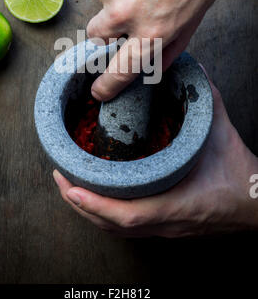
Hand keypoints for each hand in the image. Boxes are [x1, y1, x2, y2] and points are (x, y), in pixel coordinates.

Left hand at [53, 70, 257, 236]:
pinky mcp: (165, 228)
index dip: (97, 204)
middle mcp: (165, 223)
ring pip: (116, 229)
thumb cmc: (240, 175)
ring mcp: (164, 229)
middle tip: (60, 177)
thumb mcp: (221, 132)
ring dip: (89, 210)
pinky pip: (126, 228)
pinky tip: (95, 199)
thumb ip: (202, 98)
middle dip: (80, 203)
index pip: (129, 214)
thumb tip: (188, 69)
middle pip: (111, 225)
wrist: (256, 204)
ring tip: (69, 187)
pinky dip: (104, 214)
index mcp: (177, 204)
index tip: (72, 186)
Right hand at [87, 0, 257, 100]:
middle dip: (107, 30)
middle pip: (96, 35)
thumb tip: (150, 67)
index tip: (98, 91)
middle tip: (128, 11)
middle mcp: (125, 10)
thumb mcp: (195, 15)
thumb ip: (170, 46)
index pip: (119, 71)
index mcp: (152, 30)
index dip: (106, 85)